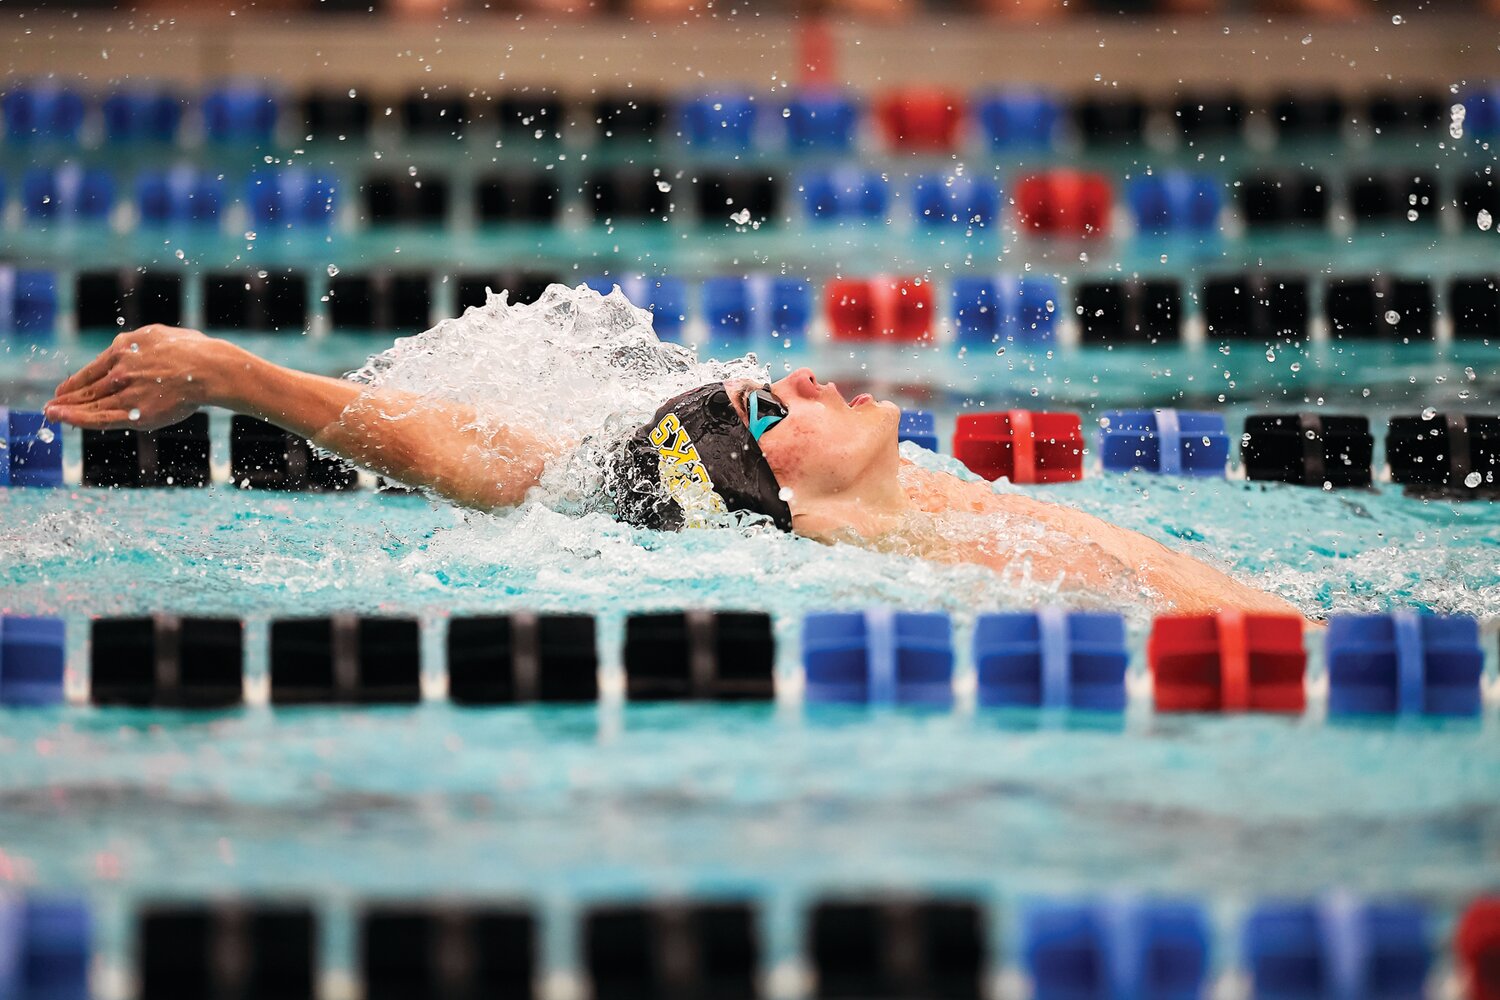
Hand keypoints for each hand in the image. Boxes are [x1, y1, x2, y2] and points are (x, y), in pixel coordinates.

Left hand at [45, 325, 229, 430]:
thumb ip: (141, 343)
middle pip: (88, 386)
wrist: (209, 369)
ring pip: (90, 403)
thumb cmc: (195, 352)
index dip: (77, 381)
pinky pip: (100, 418)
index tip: (65, 389)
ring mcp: (125, 392)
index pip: (94, 369)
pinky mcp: (135, 413)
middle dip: (67, 396)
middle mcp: (119, 370)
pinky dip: (78, 419)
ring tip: (50, 414)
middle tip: (52, 404)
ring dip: (66, 409)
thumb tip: (132, 343)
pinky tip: (62, 419)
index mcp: (124, 348)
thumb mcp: (160, 335)